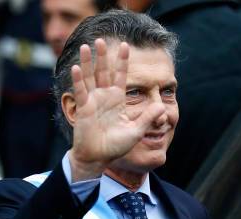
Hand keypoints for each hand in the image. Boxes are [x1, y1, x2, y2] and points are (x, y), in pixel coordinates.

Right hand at [69, 38, 165, 179]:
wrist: (99, 157)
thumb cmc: (116, 146)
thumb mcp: (136, 131)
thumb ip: (148, 118)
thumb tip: (163, 107)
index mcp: (118, 100)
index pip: (121, 76)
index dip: (123, 61)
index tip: (125, 45)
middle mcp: (105, 97)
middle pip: (104, 72)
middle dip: (103, 56)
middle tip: (101, 39)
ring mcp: (93, 101)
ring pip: (90, 77)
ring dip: (88, 62)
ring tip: (87, 46)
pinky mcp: (83, 108)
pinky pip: (81, 91)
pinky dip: (78, 80)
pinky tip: (77, 67)